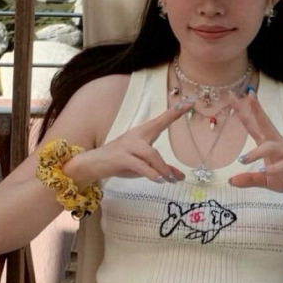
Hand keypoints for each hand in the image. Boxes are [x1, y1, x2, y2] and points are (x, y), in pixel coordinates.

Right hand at [63, 105, 185, 186]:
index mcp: (142, 134)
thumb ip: (161, 169)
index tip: (189, 101)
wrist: (93, 165)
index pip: (161, 120)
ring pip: (151, 154)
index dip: (175, 111)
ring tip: (171, 180)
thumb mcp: (143, 166)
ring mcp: (128, 146)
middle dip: (172, 116)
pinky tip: (159, 180)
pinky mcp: (121, 158)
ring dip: (163, 168)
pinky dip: (151, 173)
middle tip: (188, 107)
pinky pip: (139, 165)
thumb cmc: (120, 163)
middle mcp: (136, 136)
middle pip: (157, 125)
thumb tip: (180, 177)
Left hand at [227, 90, 282, 193]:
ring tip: (243, 160)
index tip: (231, 96)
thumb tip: (230, 181)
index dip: (242, 112)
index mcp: (269, 145)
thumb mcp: (267, 181)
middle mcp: (278, 145)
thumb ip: (250, 180)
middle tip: (248, 96)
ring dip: (256, 152)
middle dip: (256, 110)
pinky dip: (274, 168)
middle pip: (265, 124)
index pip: (254, 126)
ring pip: (271, 146)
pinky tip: (264, 171)